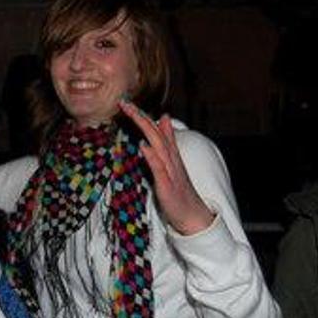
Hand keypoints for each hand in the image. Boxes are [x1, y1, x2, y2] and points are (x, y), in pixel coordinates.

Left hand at [119, 99, 214, 234]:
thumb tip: (163, 120)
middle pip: (155, 133)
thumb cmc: (179, 191)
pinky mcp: (167, 184)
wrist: (192, 214)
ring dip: (146, 129)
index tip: (127, 103)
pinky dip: (152, 156)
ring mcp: (170, 170)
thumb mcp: (171, 163)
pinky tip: (143, 145)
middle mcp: (171, 158)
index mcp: (170, 154)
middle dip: (140, 117)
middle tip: (125, 102)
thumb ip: (168, 141)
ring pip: (158, 145)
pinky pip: (159, 168)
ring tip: (133, 115)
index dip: (142, 116)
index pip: (156, 130)